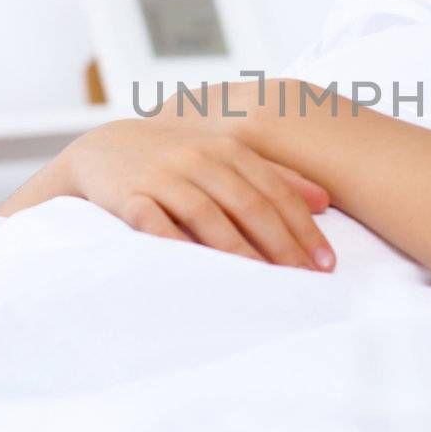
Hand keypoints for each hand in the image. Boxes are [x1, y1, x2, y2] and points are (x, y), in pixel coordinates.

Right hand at [49, 117, 336, 271]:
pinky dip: (176, 243)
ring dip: (238, 250)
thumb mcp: (225, 157)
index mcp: (229, 149)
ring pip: (207, 215)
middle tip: (305, 279)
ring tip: (263, 282)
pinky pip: (155, 221)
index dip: (304, 228)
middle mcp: (200, 158)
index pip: (276, 192)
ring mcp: (163, 176)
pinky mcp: (129, 195)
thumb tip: (324, 201)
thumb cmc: (176, 158)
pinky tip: (198, 269)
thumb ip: (275, 174)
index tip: (327, 263)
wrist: (103, 148)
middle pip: (249, 204)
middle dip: (281, 245)